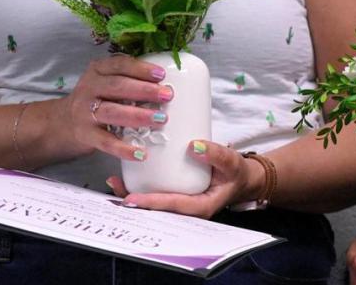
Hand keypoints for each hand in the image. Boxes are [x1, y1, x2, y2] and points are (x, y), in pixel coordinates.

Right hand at [57, 55, 172, 162]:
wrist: (62, 123)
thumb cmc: (96, 99)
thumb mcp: (105, 82)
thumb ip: (127, 79)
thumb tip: (164, 85)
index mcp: (97, 71)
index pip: (119, 65)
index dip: (140, 69)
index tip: (161, 74)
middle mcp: (89, 89)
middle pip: (117, 87)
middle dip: (144, 90)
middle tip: (167, 95)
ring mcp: (85, 112)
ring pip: (112, 112)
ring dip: (139, 116)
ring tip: (161, 119)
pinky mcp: (85, 135)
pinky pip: (106, 142)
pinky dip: (124, 149)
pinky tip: (141, 153)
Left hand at [106, 140, 258, 217]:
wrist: (240, 179)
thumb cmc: (235, 172)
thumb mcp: (231, 162)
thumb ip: (216, 154)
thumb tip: (194, 146)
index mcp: (201, 206)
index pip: (173, 206)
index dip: (152, 203)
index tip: (133, 199)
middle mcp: (188, 209)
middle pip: (158, 210)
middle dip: (136, 202)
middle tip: (116, 188)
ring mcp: (181, 203)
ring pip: (154, 204)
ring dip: (134, 195)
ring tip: (115, 183)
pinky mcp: (177, 195)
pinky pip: (157, 194)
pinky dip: (142, 187)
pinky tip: (127, 177)